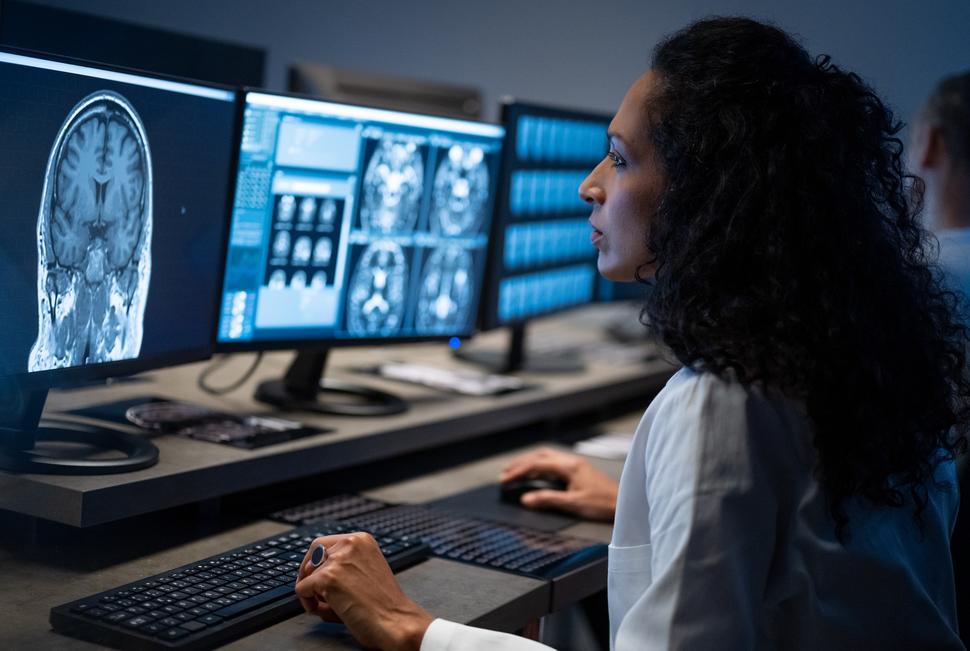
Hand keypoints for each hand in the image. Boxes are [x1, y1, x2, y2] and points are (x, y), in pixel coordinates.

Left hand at [295, 533, 432, 650]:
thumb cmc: (384, 604)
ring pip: (306, 573)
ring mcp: (338, 560)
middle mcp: (350, 544)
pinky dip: (307, 603)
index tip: (316, 576)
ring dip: (312, 591)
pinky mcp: (327, 577)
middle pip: (312, 553)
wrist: (395, 621)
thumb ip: (343, 566)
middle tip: (313, 592)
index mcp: (362, 540)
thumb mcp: (366, 571)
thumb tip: (312, 574)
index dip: (318, 563)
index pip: (325, 543)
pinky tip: (324, 611)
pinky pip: (301, 589)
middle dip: (309, 573)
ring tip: (327, 606)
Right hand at [500, 447, 617, 519]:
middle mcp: (571, 462)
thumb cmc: (602, 504)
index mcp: (569, 466)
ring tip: (515, 474)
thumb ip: (548, 500)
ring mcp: (575, 465)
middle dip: (521, 464)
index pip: (537, 464)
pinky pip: (553, 465)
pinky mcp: (578, 472)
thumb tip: (525, 499)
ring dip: (530, 464)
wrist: (625, 503)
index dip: (518, 471)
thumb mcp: (573, 504)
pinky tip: (535, 477)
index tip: (504, 479)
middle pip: (540, 456)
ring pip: (547, 458)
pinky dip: (540, 469)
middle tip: (505, 474)